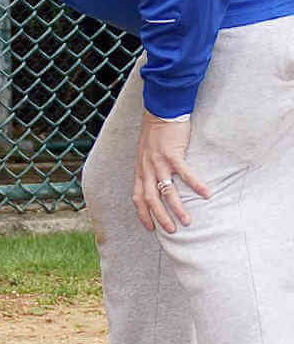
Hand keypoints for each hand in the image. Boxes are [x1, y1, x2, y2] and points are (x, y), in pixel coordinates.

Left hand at [132, 111, 210, 232]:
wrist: (160, 113)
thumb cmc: (154, 134)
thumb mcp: (145, 154)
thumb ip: (149, 169)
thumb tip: (156, 184)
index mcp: (140, 170)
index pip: (137, 197)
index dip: (142, 214)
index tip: (150, 228)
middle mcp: (147, 169)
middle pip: (151, 199)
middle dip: (160, 217)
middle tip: (171, 230)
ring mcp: (159, 162)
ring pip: (166, 191)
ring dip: (177, 207)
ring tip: (187, 221)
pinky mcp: (172, 154)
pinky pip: (184, 173)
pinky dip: (195, 185)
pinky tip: (206, 194)